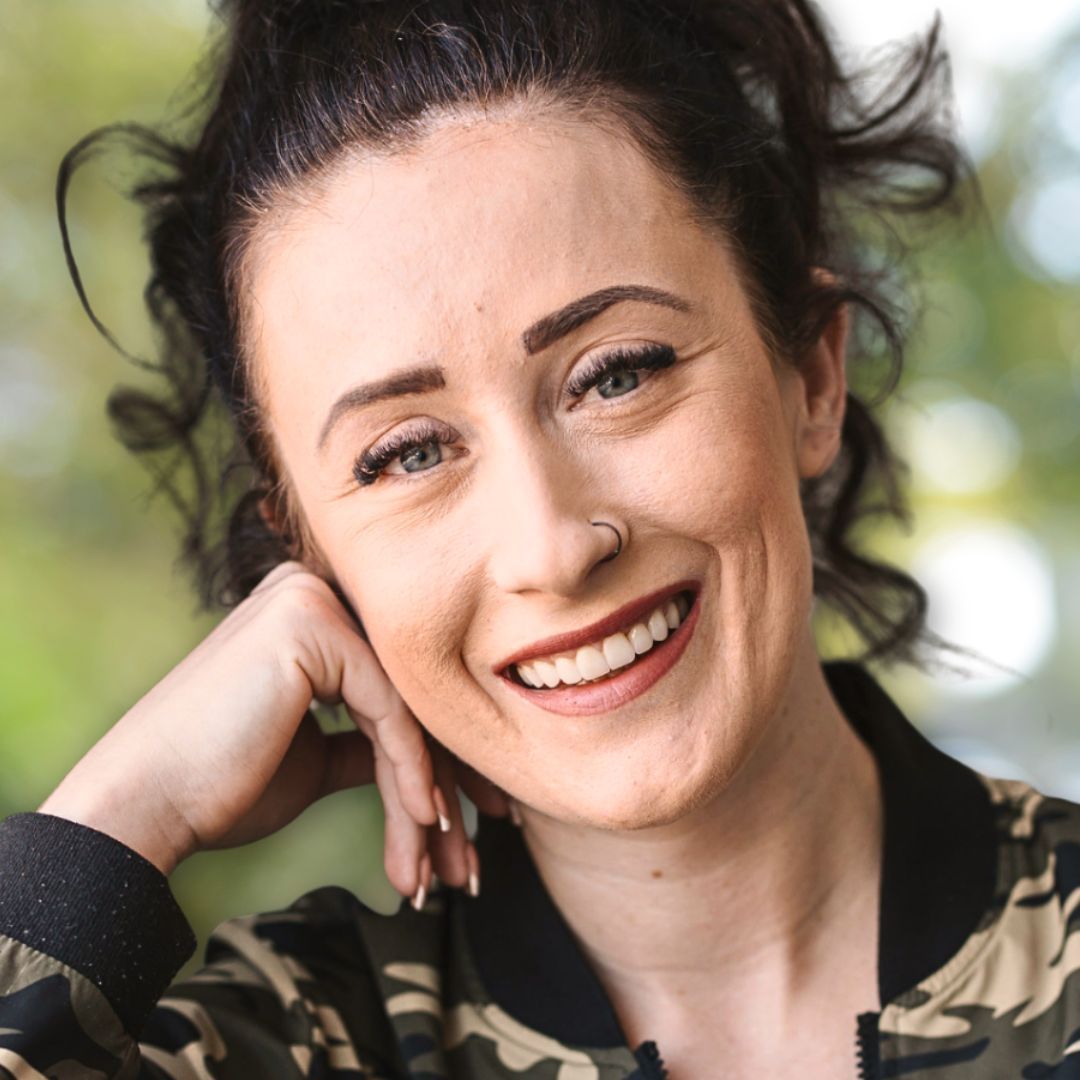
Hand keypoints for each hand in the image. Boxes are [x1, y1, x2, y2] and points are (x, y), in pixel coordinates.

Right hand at [39, 561, 509, 902]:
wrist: (143, 805)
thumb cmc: (218, 786)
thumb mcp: (313, 759)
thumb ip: (365, 743)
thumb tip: (420, 760)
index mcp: (312, 613)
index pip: (400, 689)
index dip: (443, 761)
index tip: (475, 825)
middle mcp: (313, 590)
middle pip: (411, 697)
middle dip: (451, 787)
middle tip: (474, 861)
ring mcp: (310, 600)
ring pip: (406, 710)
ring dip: (432, 799)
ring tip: (449, 872)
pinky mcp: (310, 625)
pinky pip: (387, 711)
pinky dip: (411, 775)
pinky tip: (424, 826)